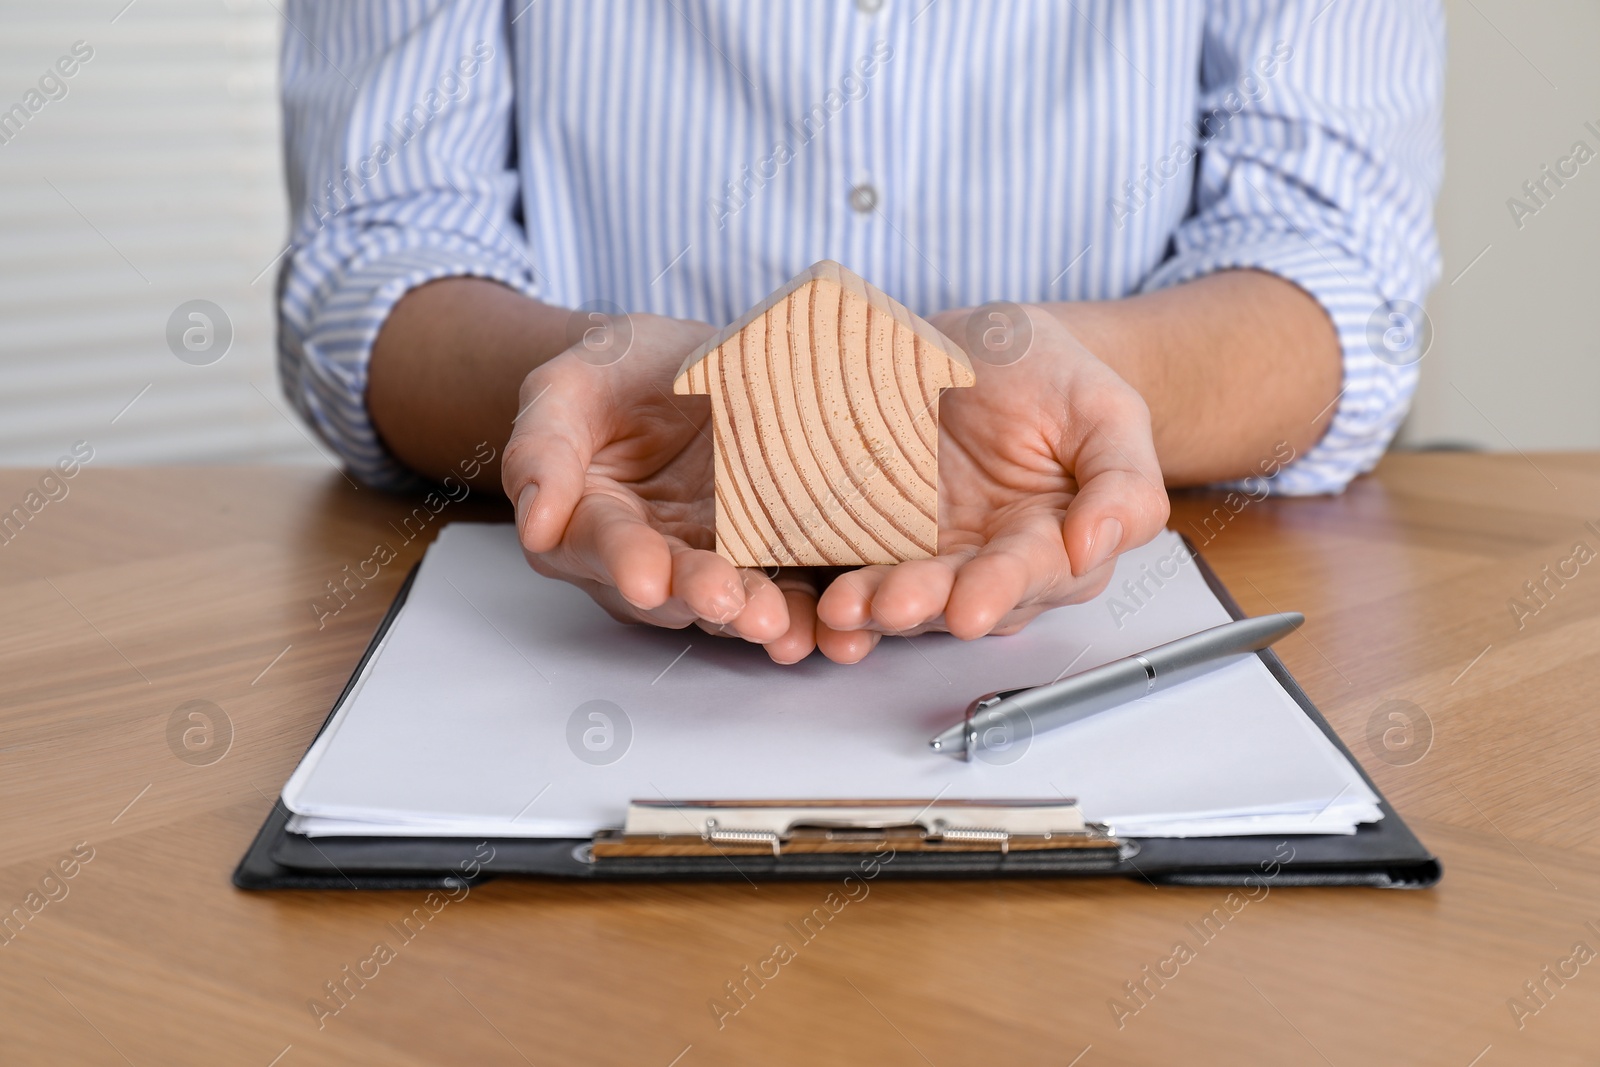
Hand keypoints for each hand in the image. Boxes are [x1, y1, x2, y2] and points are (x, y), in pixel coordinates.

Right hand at [502, 313, 822, 662]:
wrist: (692, 359)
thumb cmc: (620, 368)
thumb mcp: (571, 383)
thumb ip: (543, 447)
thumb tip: (534, 525)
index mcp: (587, 519)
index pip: (602, 544)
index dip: (624, 561)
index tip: (646, 580)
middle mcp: (647, 556)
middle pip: (670, 587)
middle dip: (699, 597)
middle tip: (728, 604)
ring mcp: (710, 560)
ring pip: (727, 600)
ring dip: (753, 616)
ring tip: (778, 626)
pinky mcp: (767, 554)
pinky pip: (785, 589)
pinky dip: (804, 611)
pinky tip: (824, 627)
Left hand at [811, 304, 1169, 661]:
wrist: (987, 344)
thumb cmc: (1053, 373)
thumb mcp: (1107, 410)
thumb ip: (1123, 484)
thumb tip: (1097, 546)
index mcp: (1055, 539)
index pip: (1033, 573)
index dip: (1001, 591)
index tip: (972, 610)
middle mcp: (991, 560)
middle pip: (959, 596)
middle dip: (925, 606)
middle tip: (893, 606)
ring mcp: (930, 553)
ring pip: (905, 594)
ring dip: (873, 607)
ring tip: (845, 608)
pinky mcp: (878, 536)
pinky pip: (857, 566)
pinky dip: (838, 589)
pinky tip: (819, 603)